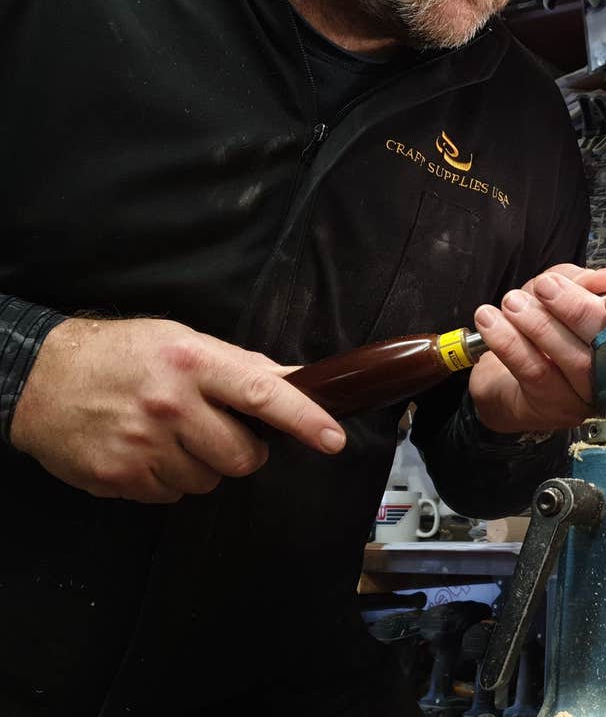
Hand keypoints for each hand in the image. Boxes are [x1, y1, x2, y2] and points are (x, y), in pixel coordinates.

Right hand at [10, 318, 344, 502]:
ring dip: (201, 467)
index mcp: (192, 362)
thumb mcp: (182, 341)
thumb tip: (300, 378)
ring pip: (208, 481)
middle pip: (241, 455)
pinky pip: (171, 496)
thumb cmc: (122, 355)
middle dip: (241, 451)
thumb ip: (242, 365)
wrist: (40, 378)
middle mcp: (170, 403)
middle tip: (216, 431)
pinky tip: (146, 452)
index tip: (333, 439)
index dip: (304, 419)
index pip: (262, 395)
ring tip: (171, 437)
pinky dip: (167, 481)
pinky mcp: (120, 476)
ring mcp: (143, 444)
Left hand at [469, 264, 605, 432]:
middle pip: (604, 346)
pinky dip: (510, 343)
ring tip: (512, 302)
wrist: (501, 385)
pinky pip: (535, 372)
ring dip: (540, 325)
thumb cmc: (536, 339)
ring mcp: (584, 397)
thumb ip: (578, 284)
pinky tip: (491, 322)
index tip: (604, 285)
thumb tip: (605, 278)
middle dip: (576, 310)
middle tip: (546, 286)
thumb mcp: (556, 299)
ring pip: (573, 360)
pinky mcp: (552, 408)